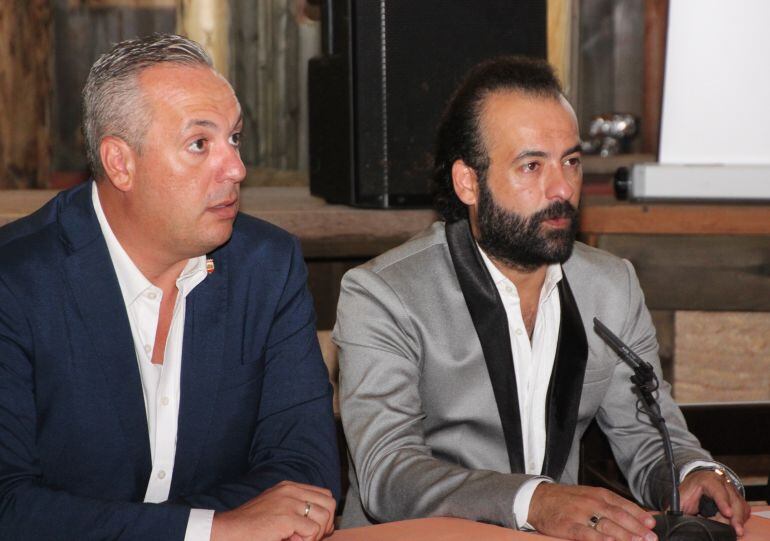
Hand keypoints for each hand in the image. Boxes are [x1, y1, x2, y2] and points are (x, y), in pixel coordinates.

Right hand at [210, 480, 335, 540]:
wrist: (228, 531)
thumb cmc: (250, 526)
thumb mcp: (276, 509)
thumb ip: (296, 509)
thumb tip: (325, 523)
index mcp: (289, 487)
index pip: (324, 495)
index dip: (326, 514)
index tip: (316, 531)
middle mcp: (291, 490)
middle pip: (329, 503)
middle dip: (326, 524)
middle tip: (311, 538)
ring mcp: (289, 502)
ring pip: (324, 517)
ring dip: (316, 534)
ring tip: (297, 540)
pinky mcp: (286, 517)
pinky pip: (313, 531)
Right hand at [528, 483, 657, 540]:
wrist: (538, 499)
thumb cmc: (567, 499)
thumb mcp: (589, 495)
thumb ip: (611, 505)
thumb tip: (638, 516)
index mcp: (599, 494)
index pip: (624, 505)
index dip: (639, 515)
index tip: (652, 525)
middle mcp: (591, 502)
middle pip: (619, 516)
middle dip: (637, 529)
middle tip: (651, 538)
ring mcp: (580, 514)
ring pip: (606, 524)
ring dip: (625, 535)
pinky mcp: (568, 526)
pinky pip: (586, 534)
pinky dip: (600, 538)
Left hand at [679, 469, 750, 535]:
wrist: (696, 485)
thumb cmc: (688, 492)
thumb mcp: (679, 499)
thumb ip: (675, 509)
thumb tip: (668, 518)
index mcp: (707, 480)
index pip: (717, 490)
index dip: (722, 501)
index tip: (727, 513)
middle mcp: (723, 483)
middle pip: (733, 500)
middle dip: (735, 516)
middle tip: (736, 530)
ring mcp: (732, 490)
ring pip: (741, 506)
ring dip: (738, 520)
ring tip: (733, 530)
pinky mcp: (738, 499)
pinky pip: (744, 511)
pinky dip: (741, 520)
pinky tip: (734, 526)